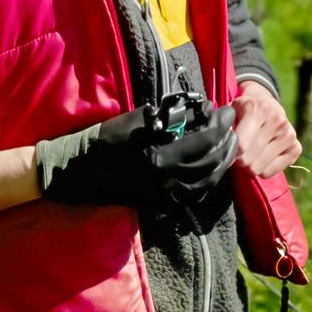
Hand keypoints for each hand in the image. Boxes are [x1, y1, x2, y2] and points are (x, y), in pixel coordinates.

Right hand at [35, 103, 238, 206]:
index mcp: (160, 157)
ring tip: (227, 146)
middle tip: (233, 127)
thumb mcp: (137, 120)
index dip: (222, 124)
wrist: (78, 171)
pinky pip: (192, 194)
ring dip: (221, 162)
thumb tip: (199, 109)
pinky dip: (206, 180)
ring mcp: (163, 195)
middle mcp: (166, 180)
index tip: (229, 110)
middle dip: (227, 143)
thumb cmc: (104, 139)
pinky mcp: (158, 203)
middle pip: (211, 163)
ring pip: (206, 181)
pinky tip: (211, 168)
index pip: (206, 140)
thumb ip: (169, 116)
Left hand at [232, 78, 300, 178]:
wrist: (267, 103)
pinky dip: (263, 169)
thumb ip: (225, 128)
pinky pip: (270, 172)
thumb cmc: (244, 111)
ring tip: (251, 153)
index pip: (241, 145)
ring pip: (259, 169)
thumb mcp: (232, 111)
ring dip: (250, 165)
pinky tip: (263, 155)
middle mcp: (278, 120)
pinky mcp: (296, 148)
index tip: (228, 150)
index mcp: (259, 109)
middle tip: (238, 152)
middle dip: (239, 160)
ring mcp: (289, 134)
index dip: (230, 153)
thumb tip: (224, 149)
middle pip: (249, 160)